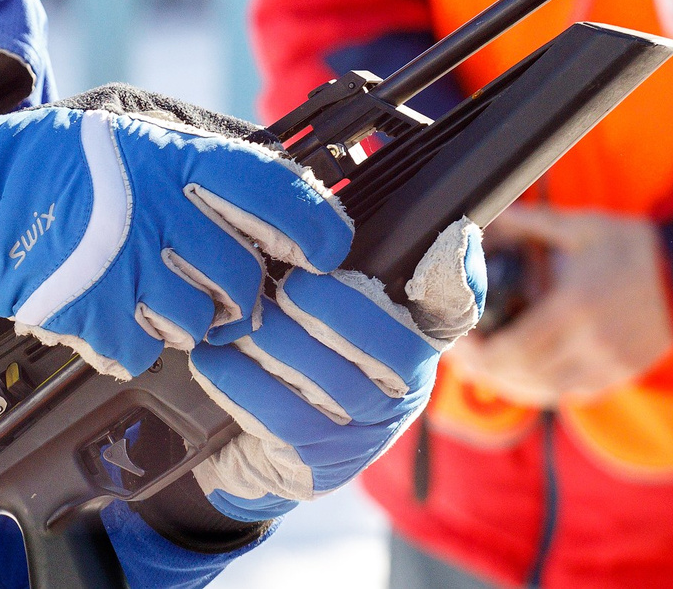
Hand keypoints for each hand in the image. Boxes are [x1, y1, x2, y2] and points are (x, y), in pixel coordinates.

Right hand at [0, 105, 353, 379]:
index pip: (282, 198)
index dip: (319, 231)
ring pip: (202, 324)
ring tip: (155, 292)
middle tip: (215, 280)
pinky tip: (114, 308)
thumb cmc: (49, 158)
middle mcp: (158, 213)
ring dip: (188, 318)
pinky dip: (137, 341)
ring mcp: (125, 270)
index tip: (322, 251)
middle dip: (239, 289)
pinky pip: (148, 351)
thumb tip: (277, 173)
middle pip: (244, 279)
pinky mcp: (93, 317)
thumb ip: (201, 142)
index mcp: (174, 158)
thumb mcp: (129, 120)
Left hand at [187, 222, 482, 520]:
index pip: (454, 306)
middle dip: (335, 307)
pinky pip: (285, 418)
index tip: (451, 239)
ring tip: (241, 322)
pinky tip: (214, 360)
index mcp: (408, 332)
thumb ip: (323, 263)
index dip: (458, 276)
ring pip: (336, 382)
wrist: (238, 442)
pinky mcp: (323, 464)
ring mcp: (367, 432)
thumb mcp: (304, 301)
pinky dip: (241, 381)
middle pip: (396, 346)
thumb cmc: (281, 347)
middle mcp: (403, 385)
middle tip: (291, 287)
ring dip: (277, 343)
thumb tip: (311, 208)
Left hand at [446, 205, 672, 404]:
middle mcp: (588, 345)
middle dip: (483, 371)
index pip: (510, 349)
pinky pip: (571, 393)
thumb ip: (532, 223)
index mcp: (573, 309)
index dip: (475, 353)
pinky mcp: (620, 375)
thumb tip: (492, 216)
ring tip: (484, 368)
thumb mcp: (582, 226)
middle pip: (521, 377)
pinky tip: (524, 376)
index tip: (454, 342)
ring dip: (509, 385)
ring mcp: (607, 366)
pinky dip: (541, 389)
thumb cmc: (638, 248)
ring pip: (544, 392)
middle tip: (460, 356)